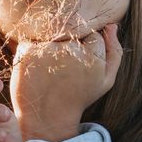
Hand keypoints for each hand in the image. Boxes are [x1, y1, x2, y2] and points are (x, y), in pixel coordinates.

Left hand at [11, 24, 122, 141]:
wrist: (47, 117)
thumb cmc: (78, 96)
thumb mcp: (105, 80)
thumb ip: (114, 51)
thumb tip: (112, 25)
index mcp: (93, 58)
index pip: (93, 34)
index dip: (87, 48)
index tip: (80, 65)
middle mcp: (71, 51)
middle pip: (73, 29)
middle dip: (70, 43)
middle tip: (64, 65)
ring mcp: (47, 50)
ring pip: (53, 31)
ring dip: (52, 43)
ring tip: (51, 66)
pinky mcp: (27, 52)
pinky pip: (33, 37)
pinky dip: (34, 48)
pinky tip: (38, 66)